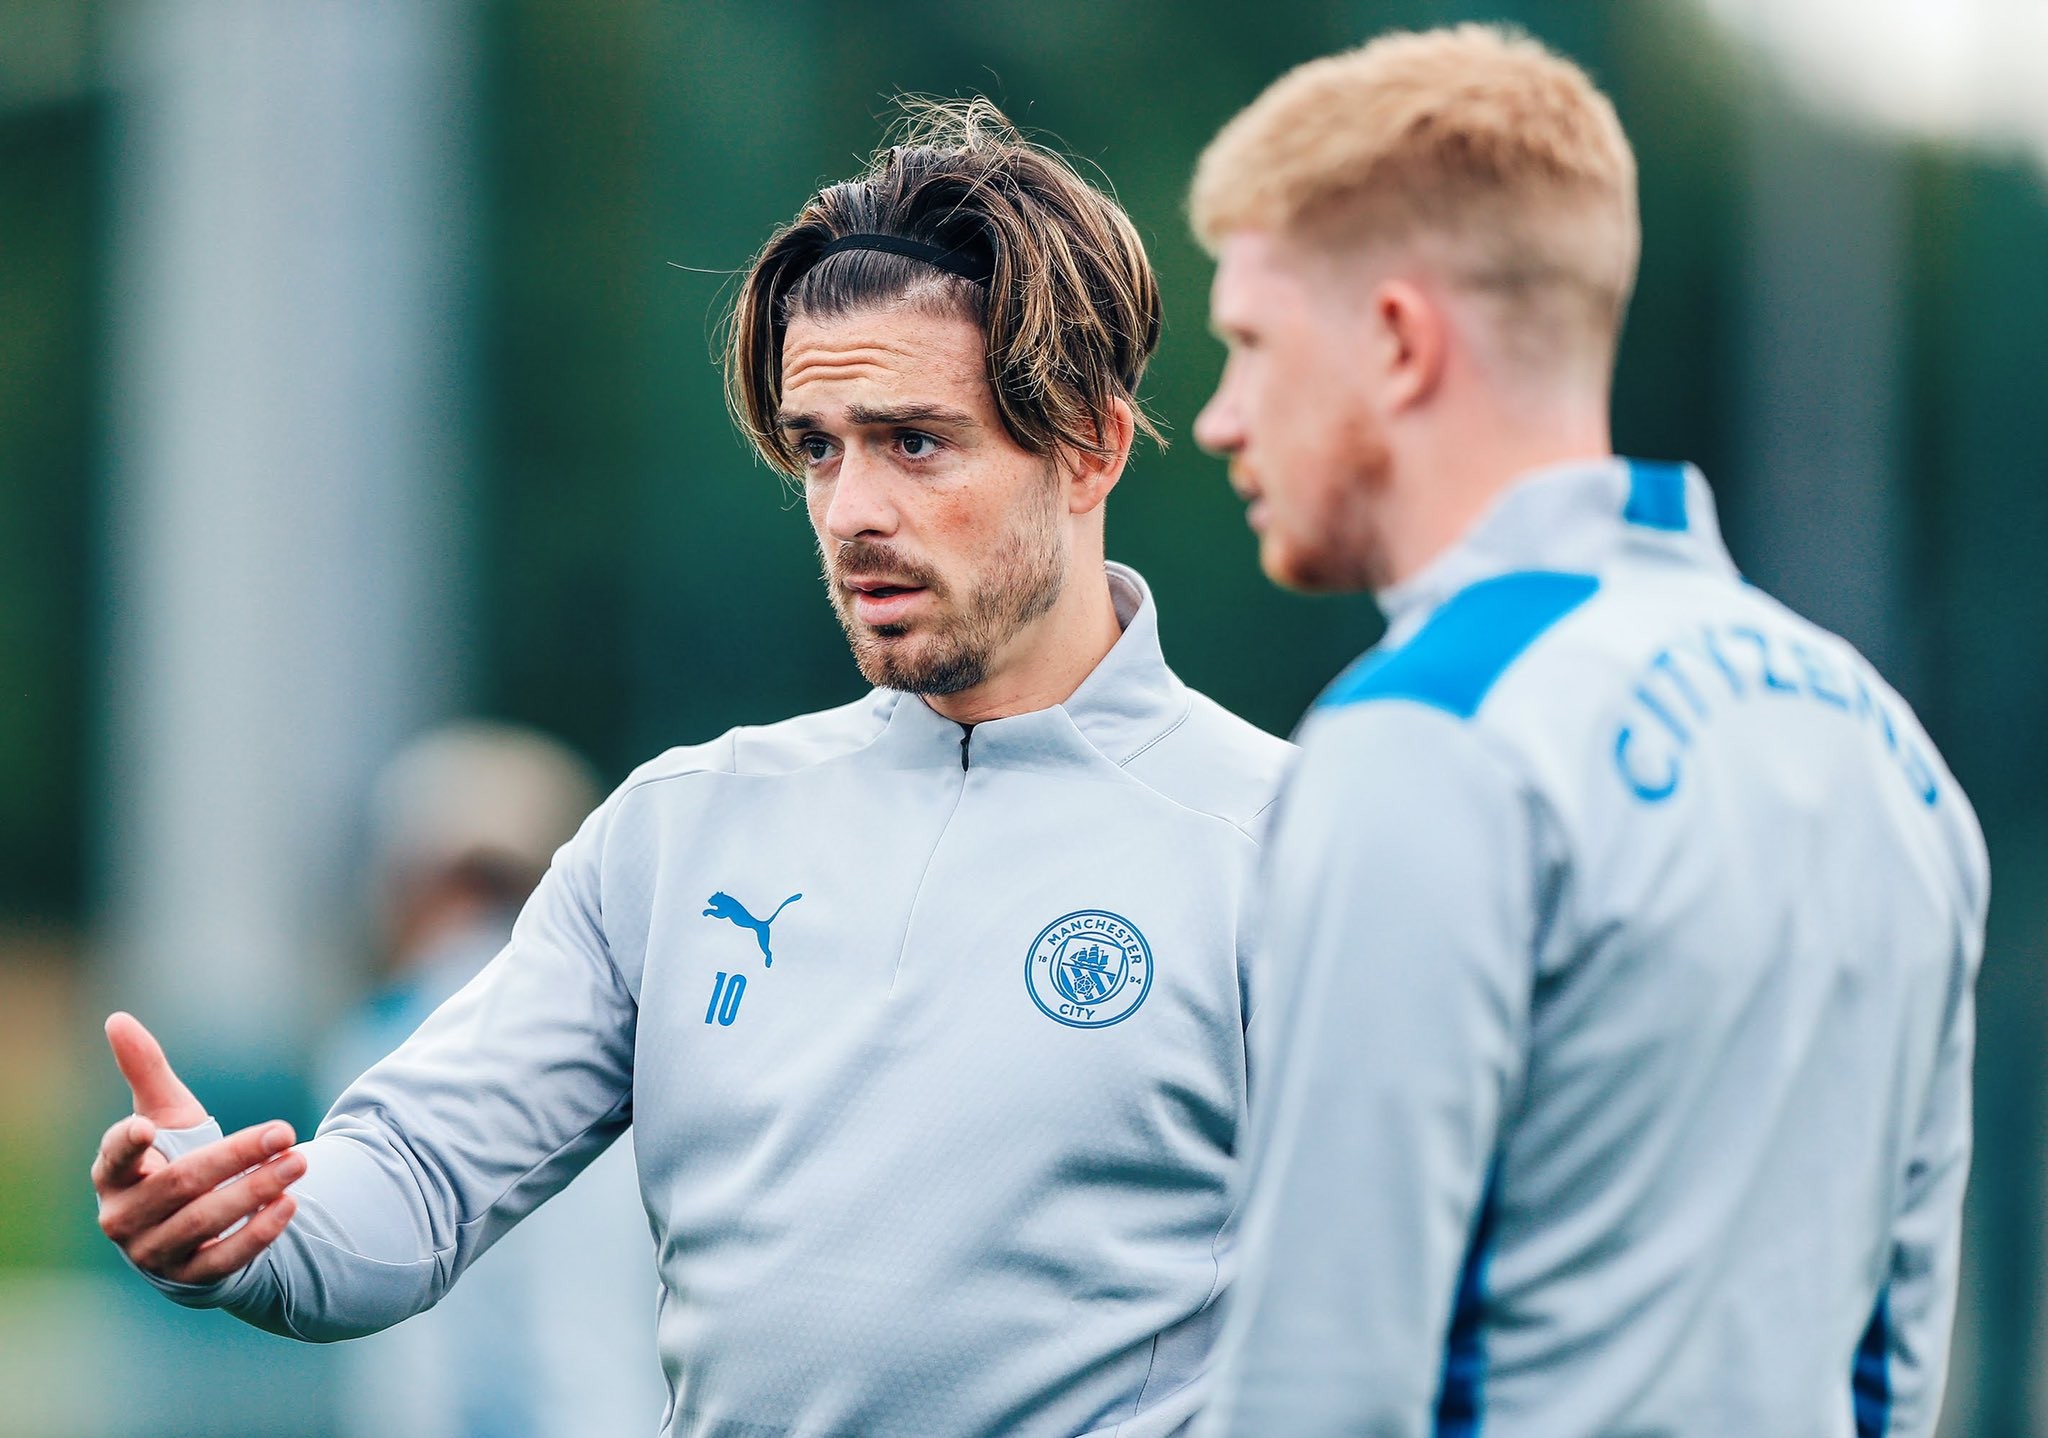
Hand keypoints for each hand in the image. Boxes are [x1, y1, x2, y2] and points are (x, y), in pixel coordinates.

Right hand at [92, 1012, 302, 1284]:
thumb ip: (146, 1072)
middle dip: (236, 1157)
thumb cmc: (171, 1158)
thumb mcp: (164, 1115)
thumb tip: (117, 1018)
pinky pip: (224, 1258)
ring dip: (255, 1191)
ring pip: (205, 1221)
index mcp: (113, 1175)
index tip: (149, 1128)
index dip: (127, 1144)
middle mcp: (125, 1217)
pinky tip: (289, 1204)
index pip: (114, 1158)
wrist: (187, 1228)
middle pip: (181, 1184)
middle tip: (287, 1131)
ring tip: (300, 1162)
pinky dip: (258, 1233)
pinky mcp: (190, 1278)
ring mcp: (154, 1251)